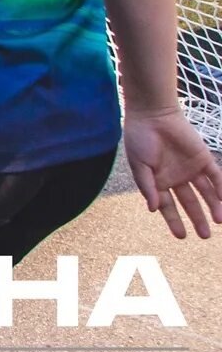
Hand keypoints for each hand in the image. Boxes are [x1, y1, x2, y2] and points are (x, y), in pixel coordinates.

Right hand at [125, 106, 221, 239]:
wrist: (153, 114)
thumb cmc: (140, 139)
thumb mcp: (139, 166)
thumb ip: (147, 187)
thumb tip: (153, 210)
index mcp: (159, 182)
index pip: (168, 206)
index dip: (174, 221)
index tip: (182, 237)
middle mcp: (177, 178)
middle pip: (190, 203)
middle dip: (198, 219)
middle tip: (205, 236)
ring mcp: (191, 169)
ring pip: (206, 193)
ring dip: (213, 207)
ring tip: (219, 221)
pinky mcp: (204, 159)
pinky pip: (216, 177)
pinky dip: (221, 189)